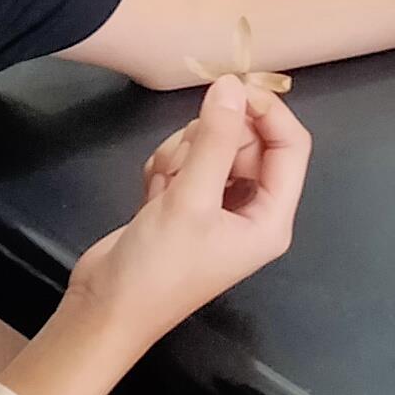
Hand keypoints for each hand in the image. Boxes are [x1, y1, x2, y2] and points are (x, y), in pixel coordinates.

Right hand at [72, 77, 306, 342]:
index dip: (266, 112)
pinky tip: (149, 198)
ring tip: (162, 193)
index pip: (290, 146)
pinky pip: (184, 161)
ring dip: (180, 157)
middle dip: (208, 141)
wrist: (105, 309)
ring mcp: (216, 206)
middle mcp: (250, 210)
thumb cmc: (159, 268)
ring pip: (209, 146)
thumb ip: (215, 139)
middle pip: (246, 142)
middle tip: (182, 167)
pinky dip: (163, 171)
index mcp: (270, 218)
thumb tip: (233, 85)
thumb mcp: (191, 200)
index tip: (231, 87)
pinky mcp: (183, 203)